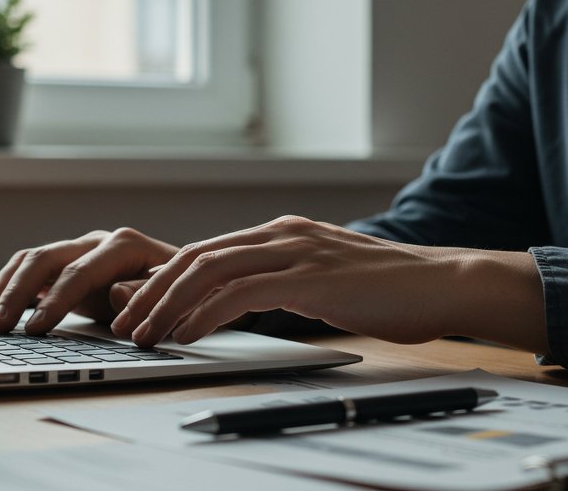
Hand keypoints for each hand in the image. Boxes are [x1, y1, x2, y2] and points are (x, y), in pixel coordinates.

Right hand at [0, 228, 178, 333]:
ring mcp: (80, 250)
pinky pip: (31, 271)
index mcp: (123, 244)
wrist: (187, 281)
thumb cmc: (181, 290)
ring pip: (31, 260)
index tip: (36, 329)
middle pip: (46, 258)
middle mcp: (96, 241)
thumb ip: (144, 294)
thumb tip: (114, 291)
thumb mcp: (172, 295)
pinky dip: (8, 288)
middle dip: (18, 294)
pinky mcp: (68, 265)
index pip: (80, 272)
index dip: (56, 301)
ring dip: (5, 289)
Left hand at [109, 215, 546, 350]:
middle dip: (152, 291)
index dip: (165, 280)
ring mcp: (295, 251)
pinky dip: (205, 314)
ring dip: (167, 304)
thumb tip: (250, 304)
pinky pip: (241, 292)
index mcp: (283, 233)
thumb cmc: (391, 290)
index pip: (207, 251)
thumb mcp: (327, 280)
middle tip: (124, 324)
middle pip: (196, 255)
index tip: (139, 309)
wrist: (444, 283)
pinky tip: (187, 335)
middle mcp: (282, 234)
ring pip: (209, 269)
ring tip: (144, 335)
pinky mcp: (309, 277)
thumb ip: (287, 283)